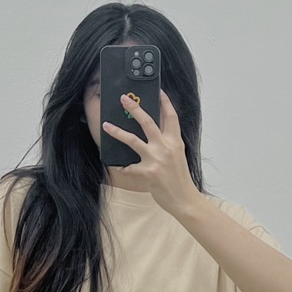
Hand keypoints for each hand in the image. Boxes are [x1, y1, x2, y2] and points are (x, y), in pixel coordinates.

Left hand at [101, 90, 202, 218]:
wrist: (185, 200)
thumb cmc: (180, 179)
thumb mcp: (178, 156)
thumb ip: (168, 142)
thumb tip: (155, 131)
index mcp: (175, 142)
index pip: (171, 117)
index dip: (165, 102)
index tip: (158, 91)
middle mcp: (166, 148)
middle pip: (148, 122)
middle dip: (134, 108)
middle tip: (124, 99)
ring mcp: (156, 160)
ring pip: (132, 140)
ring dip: (117, 132)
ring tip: (106, 125)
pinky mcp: (148, 172)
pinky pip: (129, 167)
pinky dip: (123, 167)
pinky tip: (118, 166)